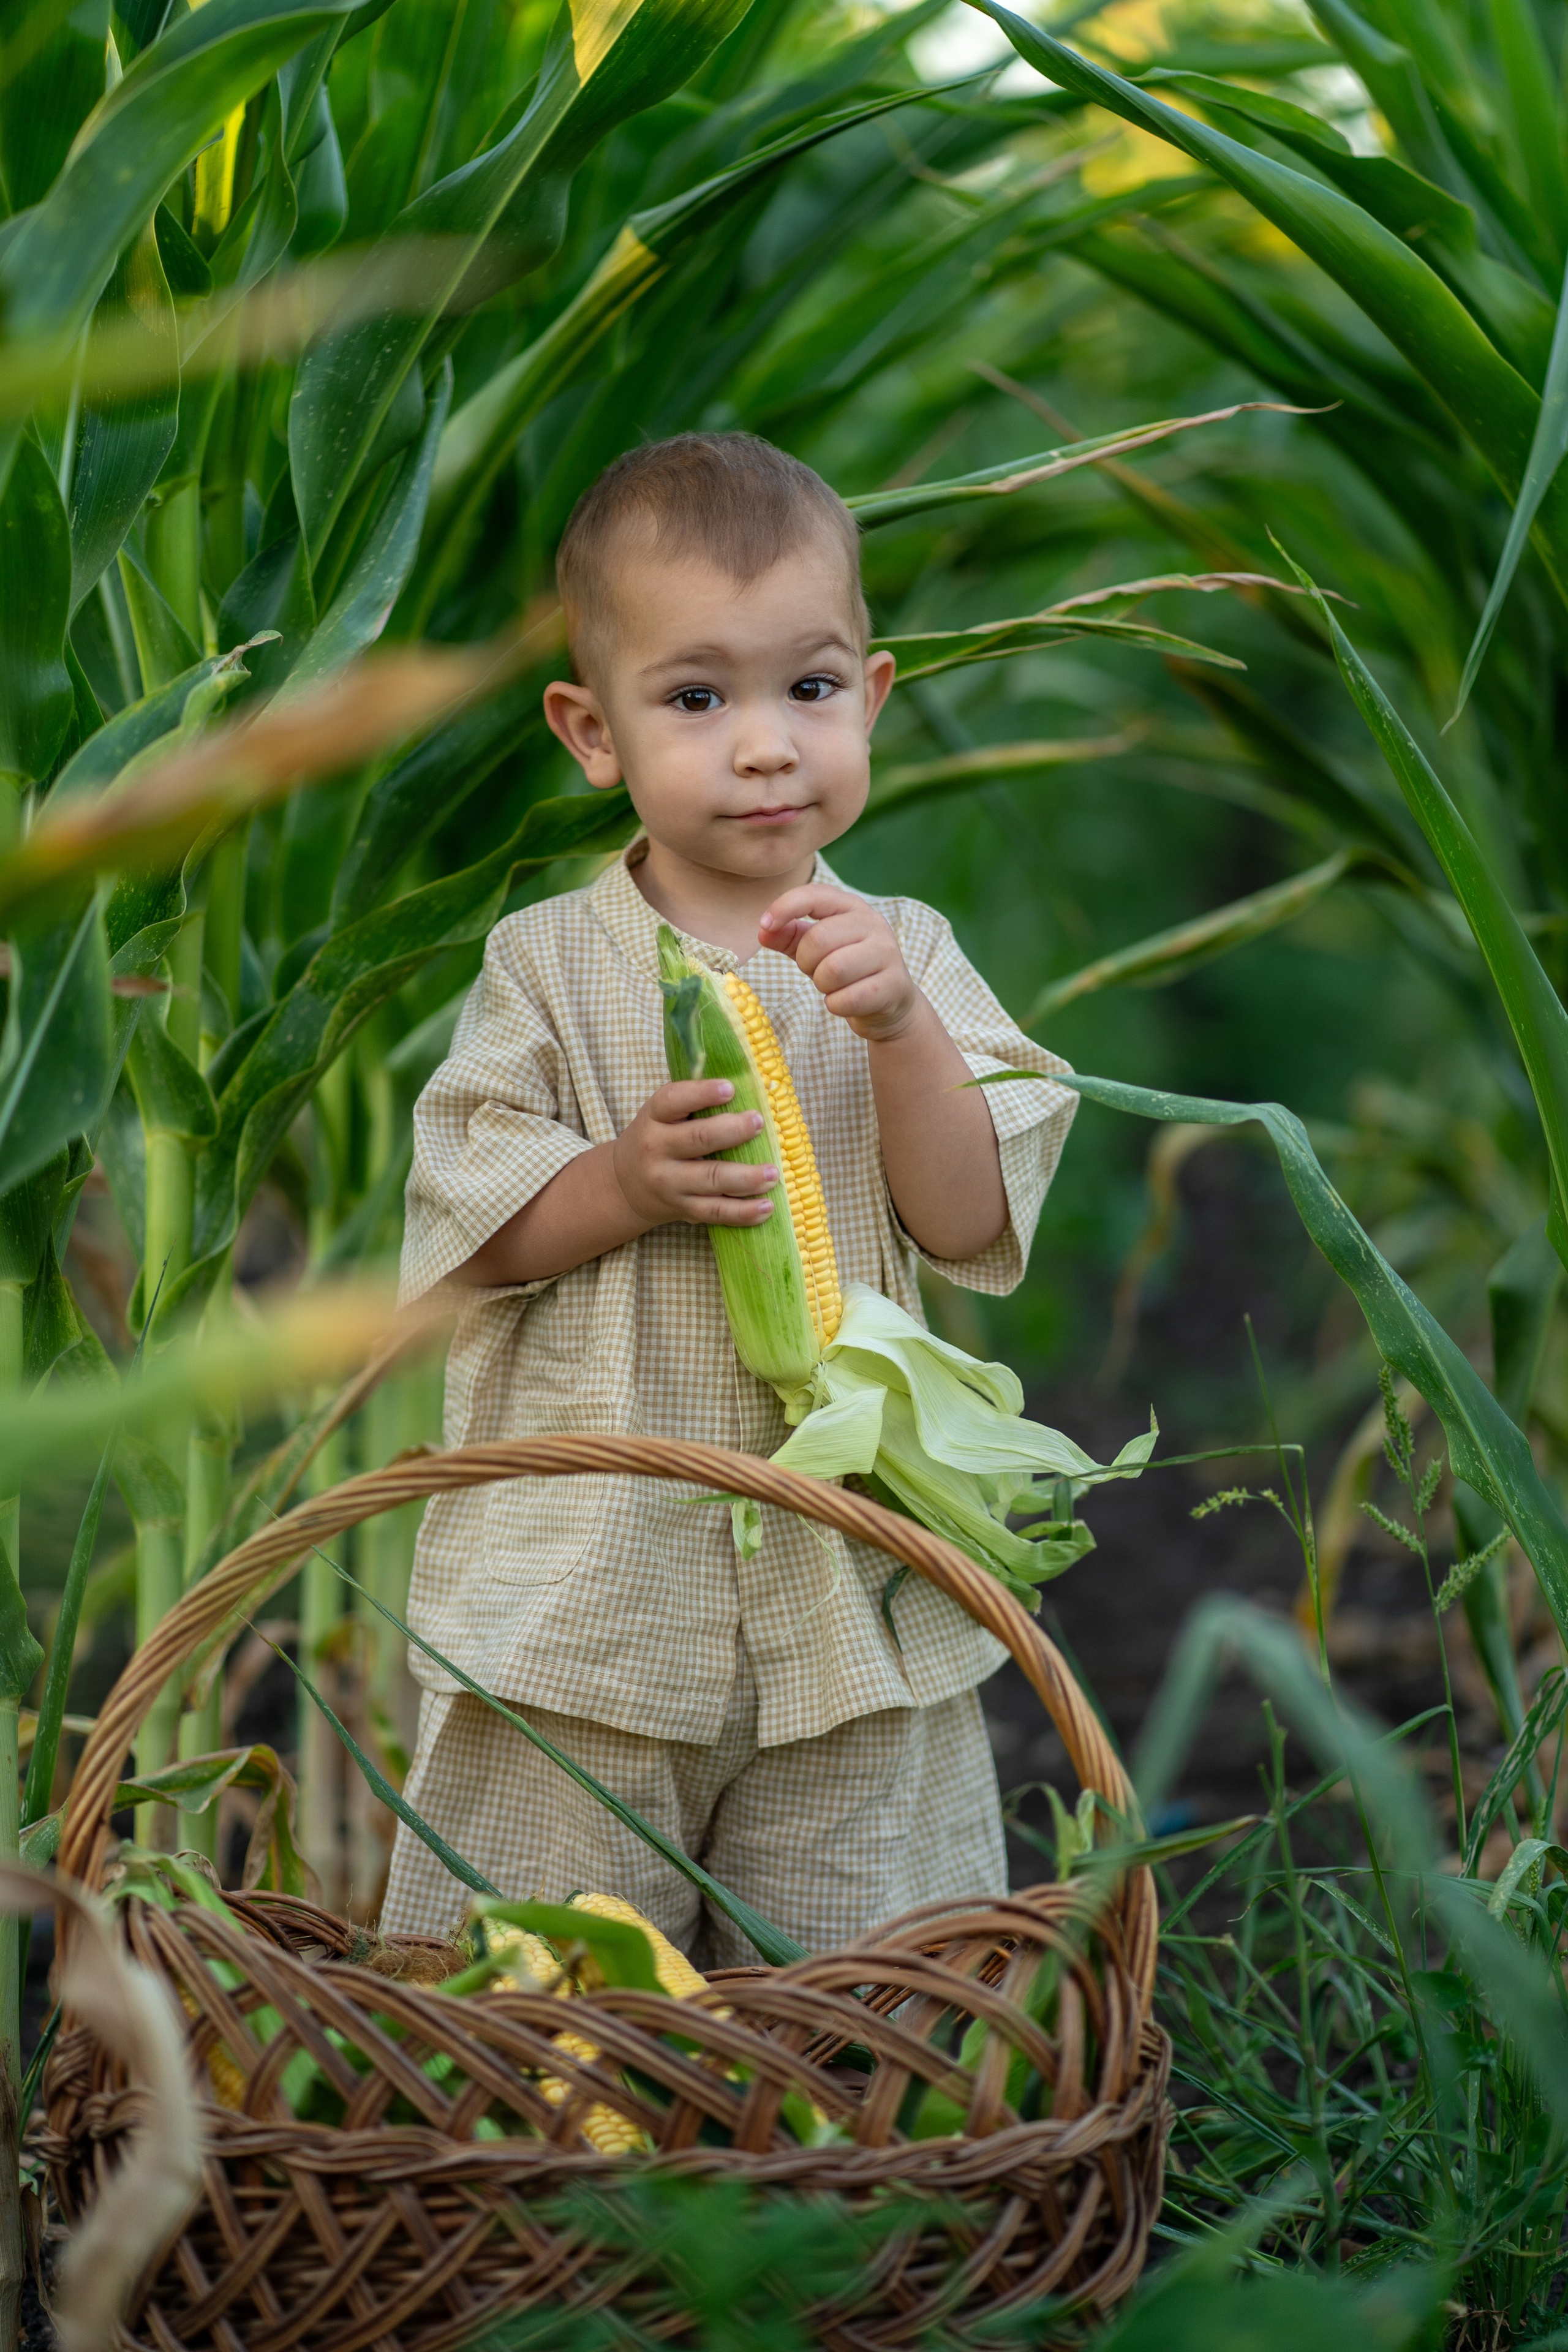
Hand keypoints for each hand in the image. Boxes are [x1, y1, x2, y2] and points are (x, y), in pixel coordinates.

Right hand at [611, 1079, 777, 1227]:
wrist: (624, 1185)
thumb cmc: (658, 1139)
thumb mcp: (661, 1115)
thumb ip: (693, 1103)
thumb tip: (748, 1085)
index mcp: (653, 1117)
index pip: (673, 1100)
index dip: (701, 1093)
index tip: (730, 1088)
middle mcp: (657, 1149)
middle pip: (698, 1139)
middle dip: (733, 1131)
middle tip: (759, 1122)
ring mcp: (670, 1183)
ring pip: (712, 1180)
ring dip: (746, 1177)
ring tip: (773, 1173)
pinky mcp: (683, 1208)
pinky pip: (716, 1212)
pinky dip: (744, 1212)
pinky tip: (767, 1206)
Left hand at [759, 884, 918, 1038]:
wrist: (890, 1002)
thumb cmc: (847, 969)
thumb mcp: (817, 948)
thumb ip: (789, 936)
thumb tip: (763, 931)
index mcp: (851, 907)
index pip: (815, 895)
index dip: (785, 907)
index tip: (764, 925)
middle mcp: (873, 923)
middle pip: (818, 940)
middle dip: (806, 963)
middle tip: (818, 971)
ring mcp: (887, 953)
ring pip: (832, 971)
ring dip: (823, 986)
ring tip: (834, 986)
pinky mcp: (892, 985)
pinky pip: (845, 999)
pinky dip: (836, 1005)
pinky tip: (847, 1001)